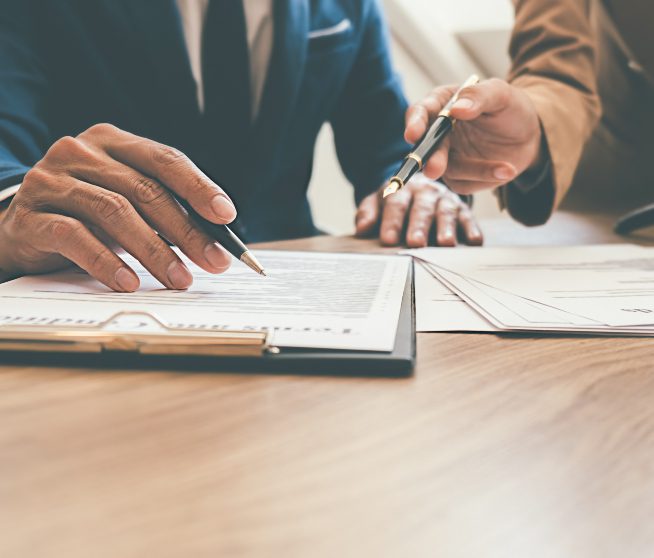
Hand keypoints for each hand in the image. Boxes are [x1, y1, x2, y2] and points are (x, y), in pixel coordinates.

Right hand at [0, 124, 235, 290]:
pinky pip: (74, 236)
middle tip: (215, 261)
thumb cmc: (86, 214)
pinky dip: (107, 262)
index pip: (165, 158)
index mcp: (113, 142)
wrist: (20, 227)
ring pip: (114, 212)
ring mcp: (52, 180)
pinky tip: (129, 282)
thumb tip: (214, 241)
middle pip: (145, 190)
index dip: (198, 186)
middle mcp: (80, 152)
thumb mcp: (127, 204)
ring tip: (180, 279)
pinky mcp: (30, 214)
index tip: (226, 215)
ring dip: (155, 250)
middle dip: (187, 230)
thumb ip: (163, 210)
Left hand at [355, 176, 482, 246]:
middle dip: (418, 225)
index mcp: (401, 188)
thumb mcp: (378, 202)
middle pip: (421, 208)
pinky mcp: (462, 209)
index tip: (388, 239)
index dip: (392, 221)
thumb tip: (361, 229)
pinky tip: (473, 242)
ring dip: (446, 227)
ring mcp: (445, 199)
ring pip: (446, 212)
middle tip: (415, 243)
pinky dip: (472, 229)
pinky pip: (468, 218)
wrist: (420, 187)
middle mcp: (425, 191)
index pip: (395, 203)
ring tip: (445, 244)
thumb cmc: (396, 201)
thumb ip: (368, 213)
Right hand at [405, 78, 545, 194]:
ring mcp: (446, 158)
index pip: (419, 113)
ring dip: (476, 170)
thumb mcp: (501, 94)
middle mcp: (437, 134)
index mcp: (440, 105)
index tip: (413, 134)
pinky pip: (464, 183)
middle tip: (434, 170)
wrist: (528, 136)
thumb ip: (479, 96)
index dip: (414, 124)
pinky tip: (505, 169)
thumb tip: (457, 109)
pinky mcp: (458, 178)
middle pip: (424, 149)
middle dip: (430, 159)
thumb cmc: (511, 109)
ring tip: (507, 168)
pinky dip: (486, 177)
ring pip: (448, 170)